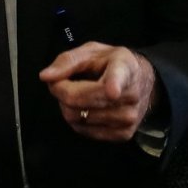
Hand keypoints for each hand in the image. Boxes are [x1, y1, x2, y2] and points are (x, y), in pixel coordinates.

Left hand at [39, 42, 158, 141]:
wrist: (142, 82)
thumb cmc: (112, 64)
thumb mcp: (91, 52)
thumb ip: (67, 61)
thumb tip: (45, 76)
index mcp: (124, 68)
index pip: (119, 79)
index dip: (114, 85)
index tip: (112, 91)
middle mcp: (131, 95)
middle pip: (80, 101)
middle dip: (61, 91)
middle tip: (62, 81)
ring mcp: (128, 118)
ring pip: (77, 118)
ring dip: (67, 106)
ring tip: (78, 93)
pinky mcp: (123, 135)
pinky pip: (83, 131)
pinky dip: (77, 119)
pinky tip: (86, 108)